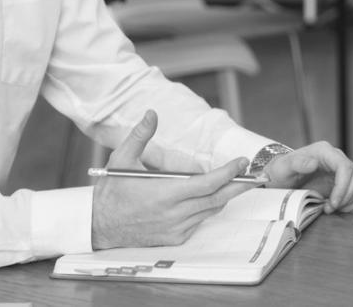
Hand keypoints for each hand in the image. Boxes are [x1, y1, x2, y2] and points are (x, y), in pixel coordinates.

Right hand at [90, 110, 257, 249]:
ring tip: (236, 183)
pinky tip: (209, 198)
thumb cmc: (111, 192)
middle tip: (254, 176)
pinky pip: (199, 222)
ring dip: (224, 197)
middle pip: (218, 199)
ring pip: (210, 211)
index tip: (241, 162)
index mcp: (166, 194)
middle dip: (238, 186)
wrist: (98, 226)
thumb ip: (140, 135)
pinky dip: (207, 209)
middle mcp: (175, 214)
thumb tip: (152, 113)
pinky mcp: (174, 238)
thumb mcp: (121, 159)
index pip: (209, 183)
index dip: (229, 173)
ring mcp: (176, 229)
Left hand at [261, 141, 352, 213]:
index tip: (333, 202)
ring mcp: (341, 170)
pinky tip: (339, 208)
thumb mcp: (283, 168)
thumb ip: (296, 163)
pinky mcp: (344, 181)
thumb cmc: (281, 172)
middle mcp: (336, 158)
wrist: (281, 179)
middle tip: (330, 208)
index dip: (343, 186)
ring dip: (351, 199)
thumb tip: (313, 163)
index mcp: (324, 151)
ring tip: (333, 208)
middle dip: (346, 196)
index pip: (345, 166)